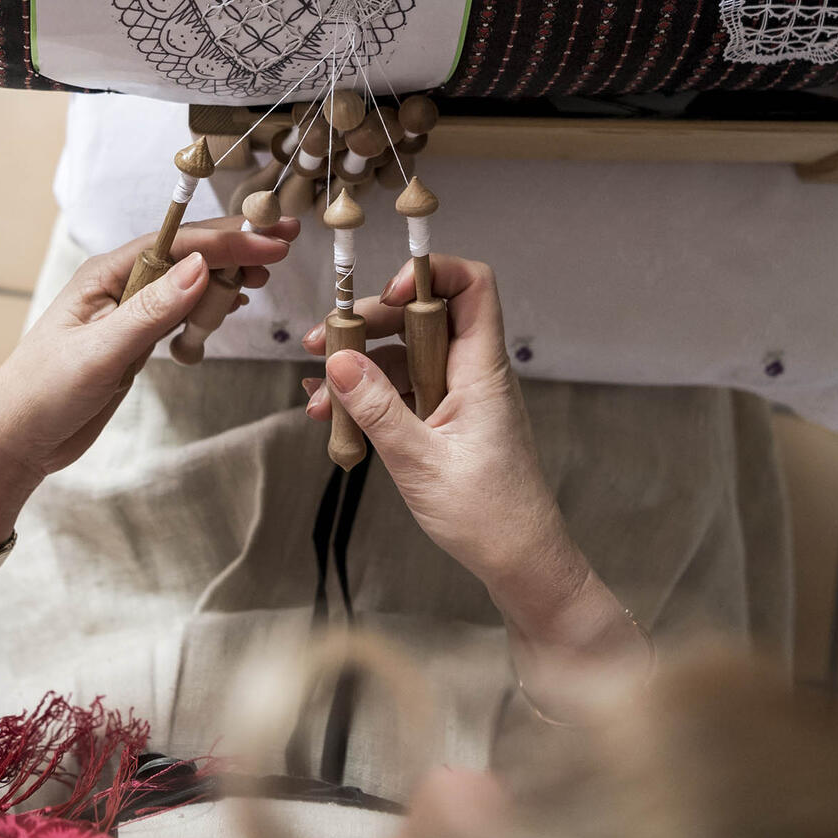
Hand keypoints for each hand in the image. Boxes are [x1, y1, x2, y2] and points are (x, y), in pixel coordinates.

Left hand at [0, 215, 299, 545]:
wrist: (15, 441)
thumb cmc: (43, 392)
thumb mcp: (101, 351)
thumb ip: (152, 310)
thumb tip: (201, 266)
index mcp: (105, 274)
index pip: (177, 244)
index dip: (228, 239)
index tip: (273, 241)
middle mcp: (118, 286)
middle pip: (186, 254)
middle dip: (235, 246)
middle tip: (286, 243)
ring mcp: (127, 314)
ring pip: (186, 281)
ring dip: (226, 274)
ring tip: (267, 272)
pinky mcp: (133, 343)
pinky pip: (179, 312)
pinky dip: (209, 304)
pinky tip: (233, 302)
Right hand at [303, 255, 642, 684]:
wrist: (521, 562)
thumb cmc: (487, 514)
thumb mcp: (418, 460)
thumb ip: (376, 407)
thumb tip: (337, 360)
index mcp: (481, 369)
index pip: (472, 286)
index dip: (429, 274)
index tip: (384, 295)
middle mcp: (472, 373)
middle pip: (422, 317)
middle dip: (370, 322)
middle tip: (322, 343)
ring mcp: (459, 397)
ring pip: (405, 357)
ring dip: (360, 367)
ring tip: (315, 393)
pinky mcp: (446, 422)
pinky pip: (404, 392)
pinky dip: (370, 398)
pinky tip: (332, 416)